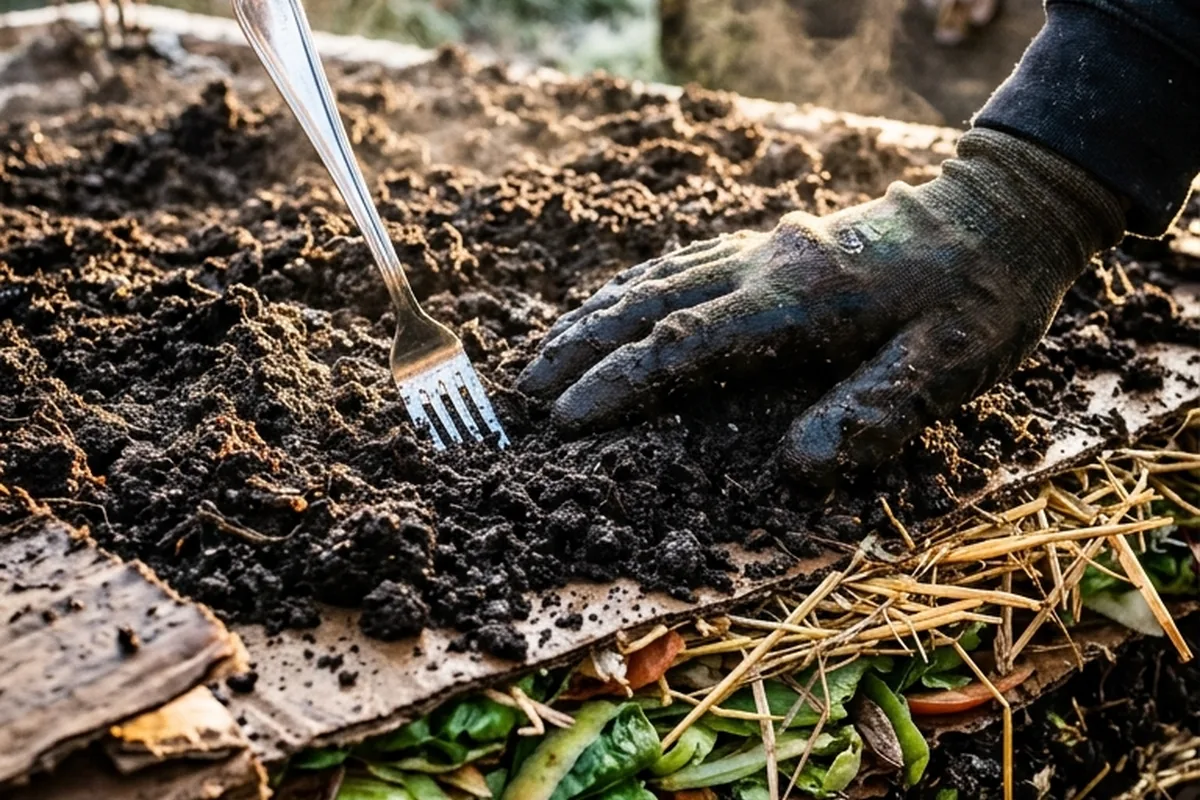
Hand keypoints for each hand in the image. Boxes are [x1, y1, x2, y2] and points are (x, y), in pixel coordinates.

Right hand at [519, 129, 1123, 481]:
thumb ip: (873, 409)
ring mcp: (761, 245)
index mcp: (799, 297)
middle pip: (646, 303)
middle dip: (579, 348)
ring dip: (590, 317)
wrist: (1002, 210)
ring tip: (540, 352)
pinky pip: (677, 262)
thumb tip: (795, 467)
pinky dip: (627, 288)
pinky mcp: (767, 243)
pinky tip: (606, 306)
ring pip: (652, 277)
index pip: (684, 341)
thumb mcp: (950, 362)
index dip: (620, 382)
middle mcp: (764, 262)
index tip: (566, 419)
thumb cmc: (981, 296)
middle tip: (523, 392)